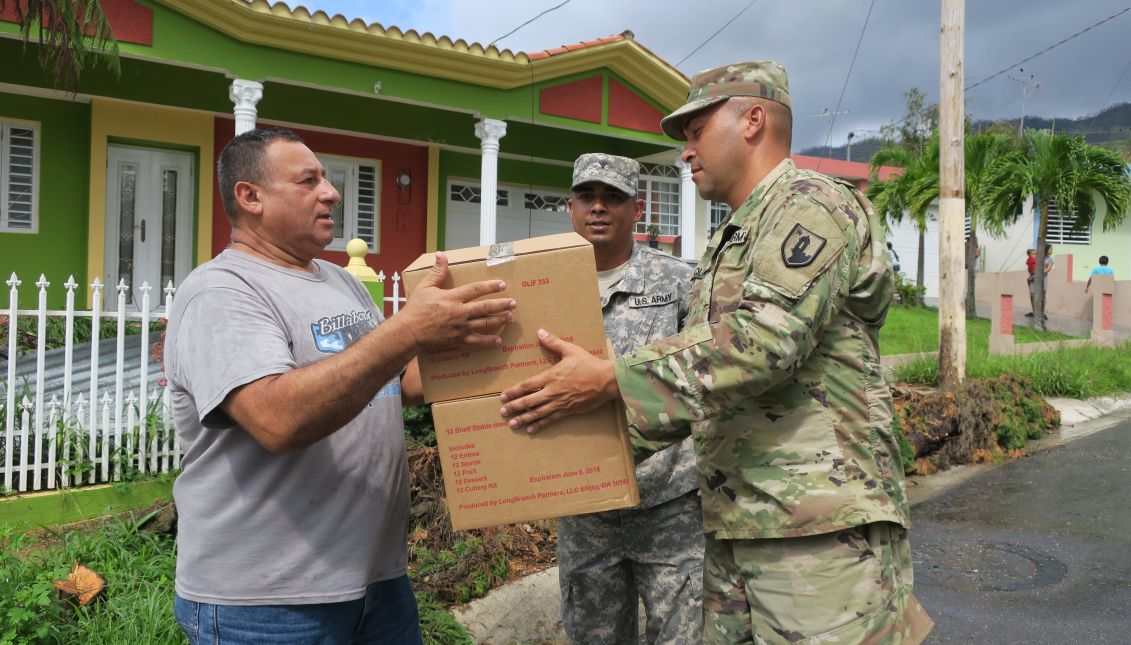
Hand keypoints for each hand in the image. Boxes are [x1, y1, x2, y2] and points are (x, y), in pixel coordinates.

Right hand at [400, 252, 515, 349]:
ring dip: (498, 320)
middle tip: (513, 303)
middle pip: (485, 307)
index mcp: (452, 298)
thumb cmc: (415, 309)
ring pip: (484, 323)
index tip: (502, 284)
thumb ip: (437, 271)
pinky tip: (498, 341)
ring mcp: (460, 327)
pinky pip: (476, 341)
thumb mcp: (425, 286)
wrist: (408, 332)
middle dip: (501, 305)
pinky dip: (488, 342)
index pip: (475, 290)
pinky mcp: (458, 340)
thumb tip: (441, 254)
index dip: (490, 286)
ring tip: (509, 317)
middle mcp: (459, 312)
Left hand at [499, 329, 618, 432]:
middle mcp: (552, 392)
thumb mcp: (570, 350)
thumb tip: (540, 332)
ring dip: (523, 418)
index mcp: (550, 377)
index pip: (527, 385)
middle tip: (502, 411)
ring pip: (537, 413)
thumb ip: (553, 342)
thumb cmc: (589, 364)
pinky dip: (540, 425)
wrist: (606, 381)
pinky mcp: (568, 411)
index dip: (513, 391)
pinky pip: (550, 420)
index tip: (503, 395)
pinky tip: (531, 429)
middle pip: (528, 401)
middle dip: (514, 406)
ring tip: (512, 423)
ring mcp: (560, 403)